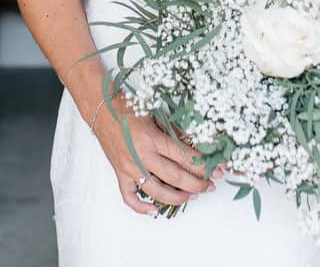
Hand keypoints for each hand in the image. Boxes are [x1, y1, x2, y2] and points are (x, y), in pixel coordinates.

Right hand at [91, 95, 214, 214]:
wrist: (101, 108)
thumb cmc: (130, 108)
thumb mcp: (157, 116)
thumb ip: (175, 133)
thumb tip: (198, 147)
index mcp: (152, 138)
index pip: (184, 157)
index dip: (203, 165)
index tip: (218, 168)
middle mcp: (141, 155)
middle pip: (175, 177)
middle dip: (198, 183)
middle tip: (211, 184)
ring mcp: (129, 167)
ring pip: (157, 191)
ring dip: (178, 197)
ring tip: (194, 195)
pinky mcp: (120, 173)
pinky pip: (130, 197)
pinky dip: (142, 207)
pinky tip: (155, 211)